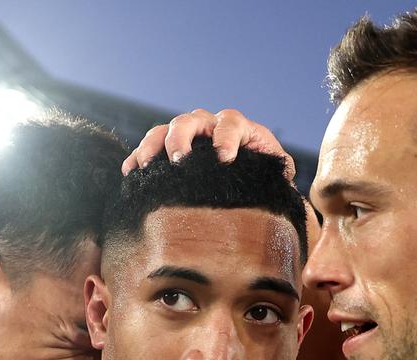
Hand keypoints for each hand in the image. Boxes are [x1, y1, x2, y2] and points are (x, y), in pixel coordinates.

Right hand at [122, 109, 295, 180]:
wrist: (248, 181)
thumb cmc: (264, 177)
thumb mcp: (277, 174)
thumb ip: (281, 173)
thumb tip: (286, 181)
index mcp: (239, 129)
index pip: (231, 123)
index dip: (226, 137)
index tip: (224, 158)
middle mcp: (210, 126)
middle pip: (191, 120)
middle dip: (182, 138)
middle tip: (179, 161)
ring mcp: (188, 136)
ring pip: (165, 129)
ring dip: (153, 145)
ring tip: (145, 166)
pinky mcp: (170, 150)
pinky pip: (150, 147)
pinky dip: (138, 157)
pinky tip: (130, 172)